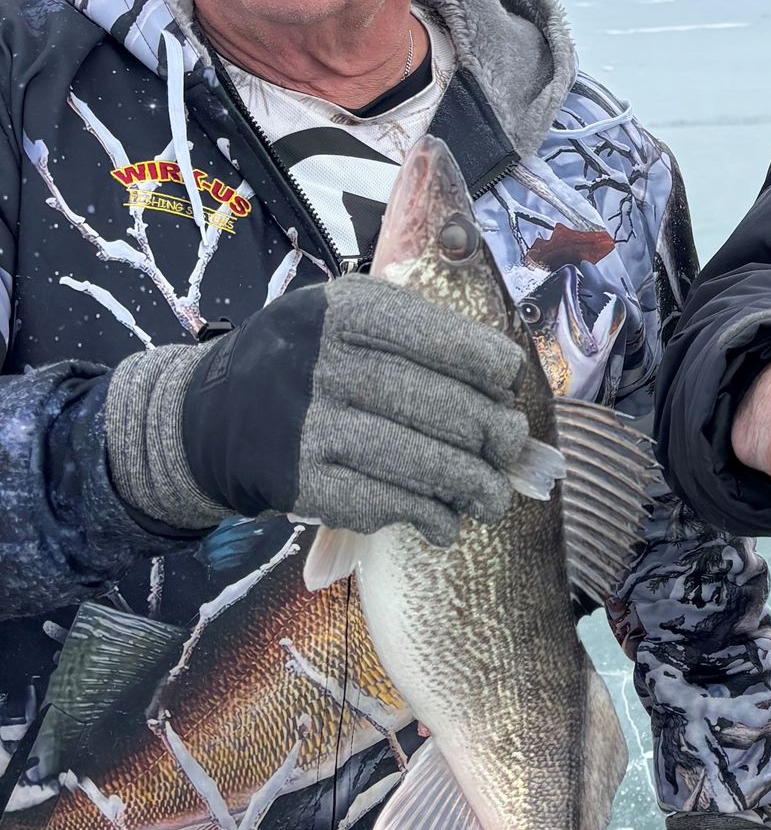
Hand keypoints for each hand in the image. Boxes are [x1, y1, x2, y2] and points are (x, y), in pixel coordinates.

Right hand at [106, 277, 535, 546]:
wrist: (200, 419)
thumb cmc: (299, 366)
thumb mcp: (341, 323)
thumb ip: (416, 342)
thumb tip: (507, 394)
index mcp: (343, 308)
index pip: (445, 339)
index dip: (491, 368)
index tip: (507, 386)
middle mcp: (320, 360)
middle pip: (440, 405)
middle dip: (492, 435)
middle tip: (511, 449)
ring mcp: (303, 424)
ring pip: (418, 460)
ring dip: (471, 487)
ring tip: (491, 497)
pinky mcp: (293, 481)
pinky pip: (381, 503)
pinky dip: (425, 516)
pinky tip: (443, 521)